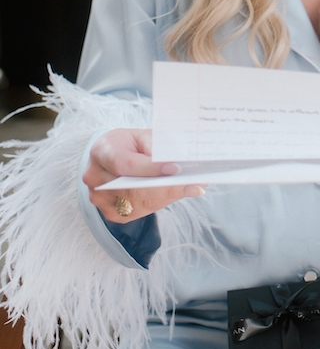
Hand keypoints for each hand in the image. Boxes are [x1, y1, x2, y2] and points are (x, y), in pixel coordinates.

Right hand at [83, 128, 205, 223]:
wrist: (115, 156)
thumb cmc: (132, 144)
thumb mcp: (144, 137)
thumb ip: (157, 147)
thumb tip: (177, 163)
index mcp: (102, 151)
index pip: (126, 164)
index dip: (150, 168)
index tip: (175, 169)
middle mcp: (96, 176)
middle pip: (133, 188)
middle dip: (166, 186)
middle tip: (195, 183)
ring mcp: (100, 198)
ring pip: (139, 202)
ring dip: (169, 196)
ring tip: (193, 187)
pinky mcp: (110, 212)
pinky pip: (139, 211)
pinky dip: (161, 202)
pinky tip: (178, 194)